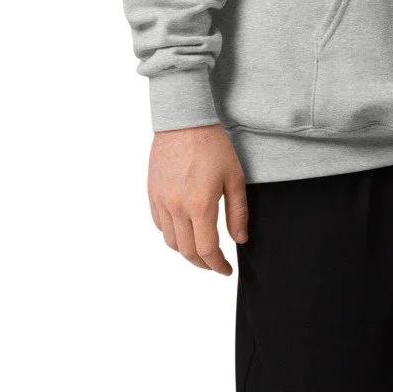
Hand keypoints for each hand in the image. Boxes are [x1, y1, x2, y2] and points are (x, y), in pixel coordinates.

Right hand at [147, 124, 249, 273]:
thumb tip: (240, 240)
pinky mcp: (152, 193)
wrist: (184, 122)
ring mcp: (161, 201)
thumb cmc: (213, 146)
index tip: (226, 270)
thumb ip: (238, 213)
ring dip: (186, 251)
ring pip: (170, 241)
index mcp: (200, 205)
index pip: (207, 250)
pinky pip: (159, 225)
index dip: (217, 265)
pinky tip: (184, 231)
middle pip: (187, 251)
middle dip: (203, 263)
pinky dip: (172, 235)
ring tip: (201, 250)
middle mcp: (176, 207)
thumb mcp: (234, 178)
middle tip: (215, 264)